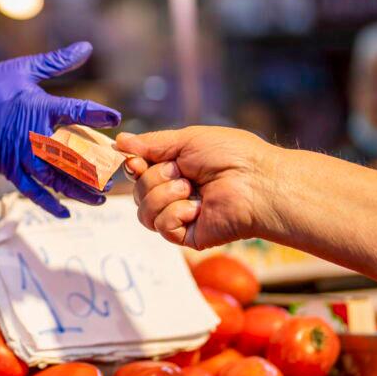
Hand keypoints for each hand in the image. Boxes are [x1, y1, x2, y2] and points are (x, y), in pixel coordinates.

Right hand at [0, 42, 120, 216]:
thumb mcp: (26, 68)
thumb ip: (58, 62)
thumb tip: (86, 47)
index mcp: (39, 107)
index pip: (77, 111)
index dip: (98, 115)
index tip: (115, 118)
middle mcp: (33, 135)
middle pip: (72, 157)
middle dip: (96, 168)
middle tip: (115, 175)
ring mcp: (21, 155)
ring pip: (56, 179)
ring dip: (79, 190)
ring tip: (100, 198)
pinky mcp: (9, 168)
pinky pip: (32, 191)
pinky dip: (48, 203)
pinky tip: (66, 212)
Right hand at [115, 126, 278, 248]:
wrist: (256, 182)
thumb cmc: (231, 156)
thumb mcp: (186, 140)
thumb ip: (151, 144)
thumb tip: (119, 141)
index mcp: (175, 169)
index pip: (138, 172)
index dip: (132, 167)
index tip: (136, 161)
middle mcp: (175, 193)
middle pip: (137, 192)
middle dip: (155, 178)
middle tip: (183, 173)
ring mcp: (180, 215)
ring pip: (143, 211)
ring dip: (164, 195)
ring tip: (190, 189)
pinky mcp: (186, 235)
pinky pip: (160, 226)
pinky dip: (175, 213)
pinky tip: (197, 208)